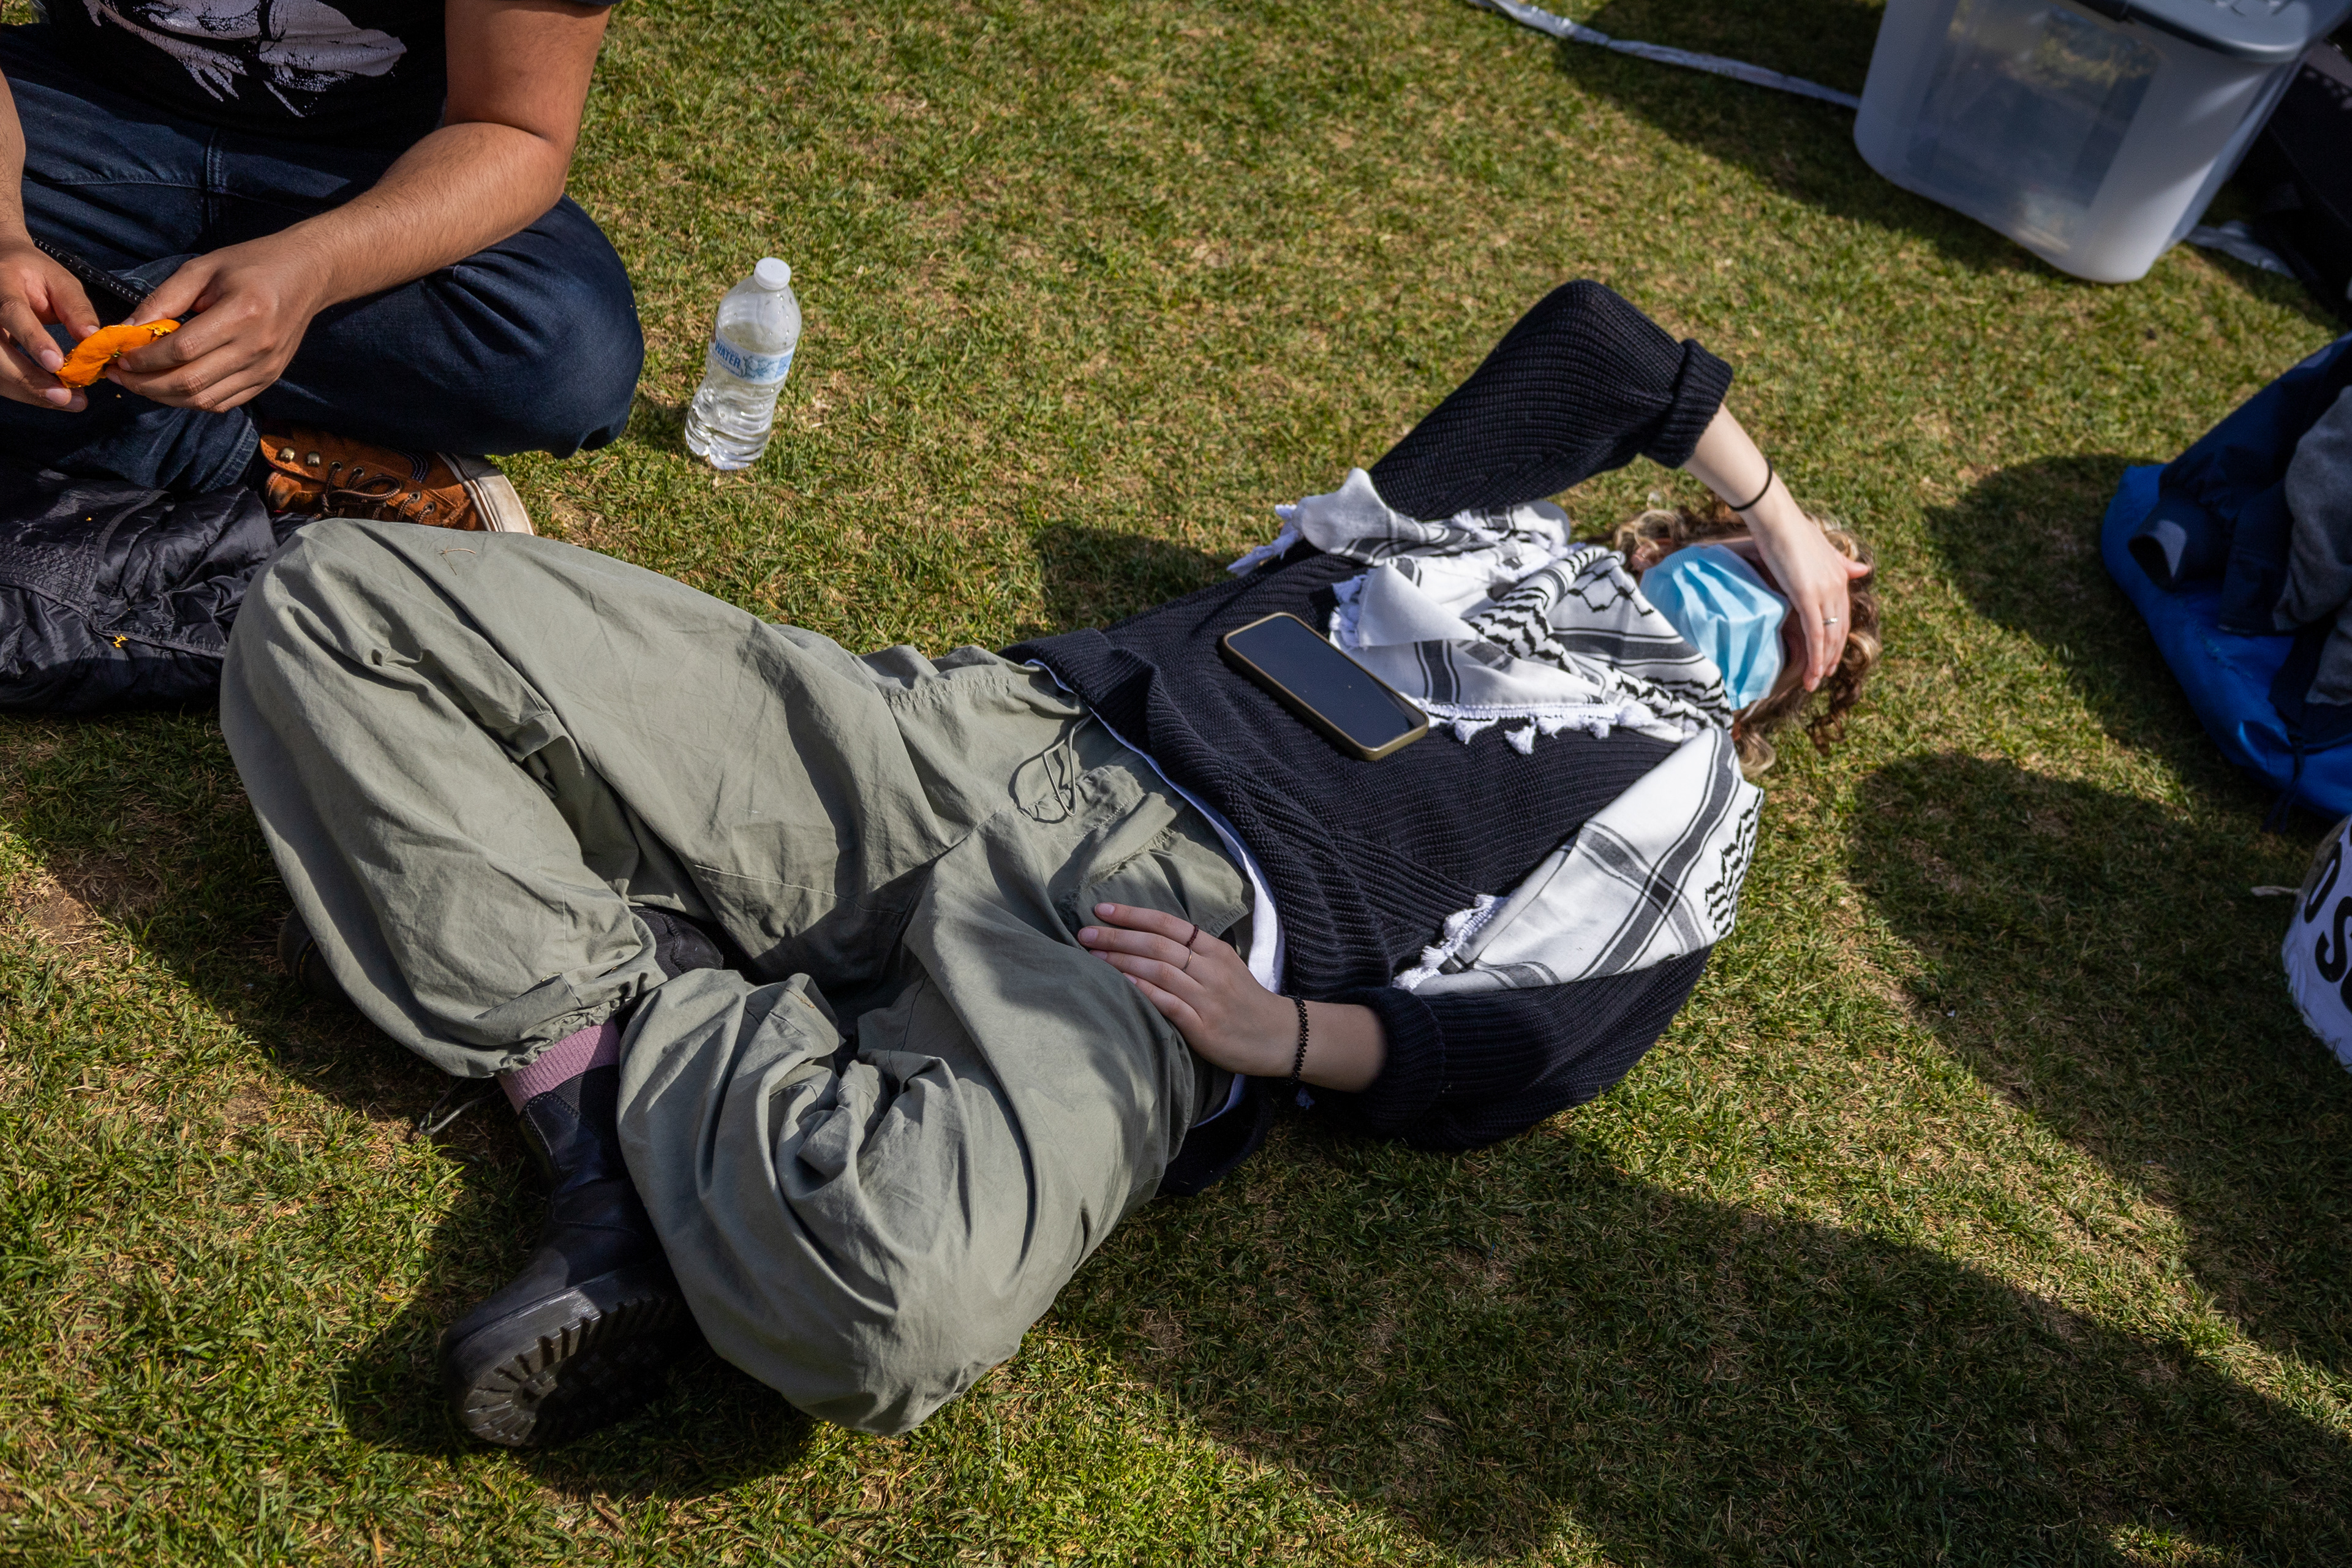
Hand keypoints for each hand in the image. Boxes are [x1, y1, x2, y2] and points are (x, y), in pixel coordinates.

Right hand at [0, 233, 97, 411]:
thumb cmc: (33, 274)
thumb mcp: (59, 280)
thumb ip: (76, 308)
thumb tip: (93, 339)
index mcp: (2, 284)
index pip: (12, 312)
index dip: (32, 339)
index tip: (56, 364)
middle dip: (30, 379)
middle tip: (67, 398)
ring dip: (31, 392)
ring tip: (69, 402)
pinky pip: (0, 378)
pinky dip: (27, 392)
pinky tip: (54, 398)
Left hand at [108, 235, 330, 411]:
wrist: (307, 276)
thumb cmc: (252, 264)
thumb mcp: (203, 269)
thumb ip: (165, 298)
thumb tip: (128, 328)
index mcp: (242, 313)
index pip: (182, 349)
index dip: (145, 358)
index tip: (120, 356)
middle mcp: (257, 347)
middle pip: (191, 382)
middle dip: (147, 384)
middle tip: (120, 376)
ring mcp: (265, 368)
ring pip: (205, 400)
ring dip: (166, 397)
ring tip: (142, 383)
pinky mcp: (268, 379)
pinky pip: (224, 402)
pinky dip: (193, 400)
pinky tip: (173, 387)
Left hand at [1078, 902, 1385, 1089]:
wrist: (1278, 1037)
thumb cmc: (1243, 1001)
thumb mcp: (1224, 967)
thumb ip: (1191, 953)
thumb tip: (1144, 939)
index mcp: (1215, 950)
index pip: (1169, 924)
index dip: (1133, 914)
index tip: (1101, 909)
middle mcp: (1211, 969)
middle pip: (1158, 944)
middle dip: (1117, 937)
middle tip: (1084, 933)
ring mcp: (1208, 998)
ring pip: (1160, 970)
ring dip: (1122, 962)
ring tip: (1091, 958)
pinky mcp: (1204, 1027)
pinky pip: (1169, 1004)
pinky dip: (1144, 991)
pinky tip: (1121, 985)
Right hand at [1744, 505, 1871, 690]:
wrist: (1777, 519)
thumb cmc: (1790, 530)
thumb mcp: (1820, 549)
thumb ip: (1841, 562)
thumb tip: (1863, 570)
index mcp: (1840, 576)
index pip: (1842, 616)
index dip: (1836, 639)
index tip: (1828, 657)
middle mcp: (1837, 586)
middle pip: (1839, 630)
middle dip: (1831, 656)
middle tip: (1822, 676)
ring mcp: (1824, 592)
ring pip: (1829, 636)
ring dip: (1822, 662)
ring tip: (1814, 681)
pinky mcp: (1808, 596)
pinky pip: (1816, 632)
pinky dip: (1815, 654)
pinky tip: (1813, 670)